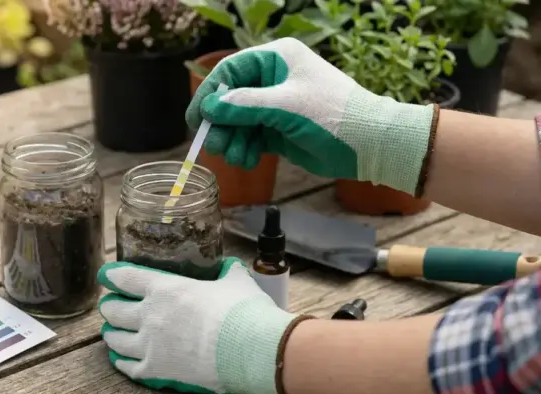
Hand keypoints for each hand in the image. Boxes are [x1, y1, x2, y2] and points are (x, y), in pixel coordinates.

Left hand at [97, 257, 306, 393]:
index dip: (113, 275)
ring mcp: (150, 345)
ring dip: (111, 333)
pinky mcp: (157, 370)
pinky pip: (128, 367)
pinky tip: (121, 359)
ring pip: (115, 339)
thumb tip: (229, 265)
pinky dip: (121, 361)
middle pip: (114, 310)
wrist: (249, 348)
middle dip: (110, 306)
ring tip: (110, 331)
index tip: (106, 275)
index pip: (127, 278)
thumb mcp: (235, 281)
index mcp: (165, 288)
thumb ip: (227, 271)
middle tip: (110, 305)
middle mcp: (150, 315)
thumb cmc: (242, 311)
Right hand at [186, 37, 436, 194]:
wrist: (371, 144)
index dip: (210, 94)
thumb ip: (243, 106)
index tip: (197, 118)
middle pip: (231, 99)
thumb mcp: (285, 106)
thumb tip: (210, 107)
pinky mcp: (280, 130)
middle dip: (222, 123)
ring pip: (239, 121)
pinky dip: (245, 149)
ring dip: (232, 140)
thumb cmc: (333, 114)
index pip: (231, 71)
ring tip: (234, 158)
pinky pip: (252, 137)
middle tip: (214, 145)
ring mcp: (277, 106)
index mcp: (277, 59)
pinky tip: (246, 160)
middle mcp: (274, 79)